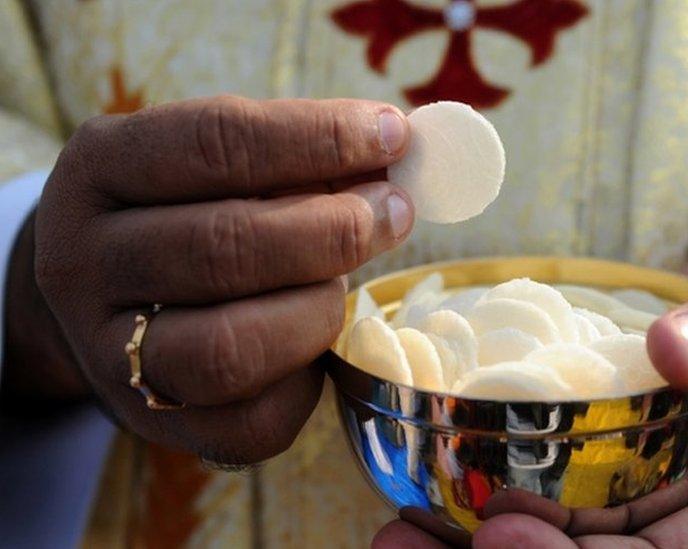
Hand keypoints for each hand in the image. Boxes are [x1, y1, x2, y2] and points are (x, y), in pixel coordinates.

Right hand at [6, 96, 413, 463]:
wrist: (108, 304)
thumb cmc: (188, 214)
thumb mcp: (217, 167)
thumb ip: (297, 159)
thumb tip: (395, 155)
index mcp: (100, 167)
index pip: (215, 141)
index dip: (317, 138)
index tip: (392, 136)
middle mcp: (82, 260)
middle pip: (223, 247)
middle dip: (333, 231)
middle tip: (394, 215)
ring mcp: (109, 353)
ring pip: (231, 347)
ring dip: (318, 310)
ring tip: (345, 284)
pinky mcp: (153, 422)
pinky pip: (252, 420)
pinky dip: (307, 381)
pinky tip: (317, 344)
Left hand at [374, 225, 687, 547]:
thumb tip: (673, 352)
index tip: (502, 534)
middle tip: (408, 540)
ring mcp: (655, 491)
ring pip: (566, 540)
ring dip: (478, 541)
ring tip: (396, 527)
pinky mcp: (618, 456)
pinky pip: (556, 489)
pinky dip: (493, 490)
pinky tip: (427, 479)